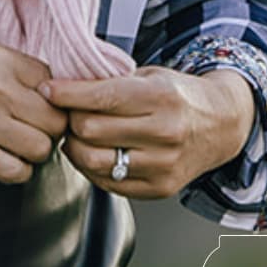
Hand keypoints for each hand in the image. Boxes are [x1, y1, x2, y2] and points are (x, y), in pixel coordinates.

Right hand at [0, 37, 69, 184]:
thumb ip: (17, 73)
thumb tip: (55, 99)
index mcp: (3, 58)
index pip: (56, 86)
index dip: (49, 101)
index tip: (34, 109)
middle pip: (55, 120)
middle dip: (47, 130)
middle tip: (27, 133)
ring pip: (42, 148)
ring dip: (32, 153)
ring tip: (13, 147)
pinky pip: (17, 172)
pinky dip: (14, 172)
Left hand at [39, 64, 256, 199]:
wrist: (219, 125)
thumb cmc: (175, 95)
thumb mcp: (149, 76)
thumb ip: (111, 82)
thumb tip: (62, 85)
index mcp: (160, 97)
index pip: (100, 97)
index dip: (66, 94)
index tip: (47, 89)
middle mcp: (164, 133)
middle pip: (90, 130)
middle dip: (68, 119)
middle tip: (63, 112)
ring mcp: (162, 165)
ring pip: (94, 161)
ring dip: (74, 147)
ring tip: (74, 134)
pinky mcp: (160, 189)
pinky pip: (108, 183)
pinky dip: (91, 168)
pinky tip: (92, 152)